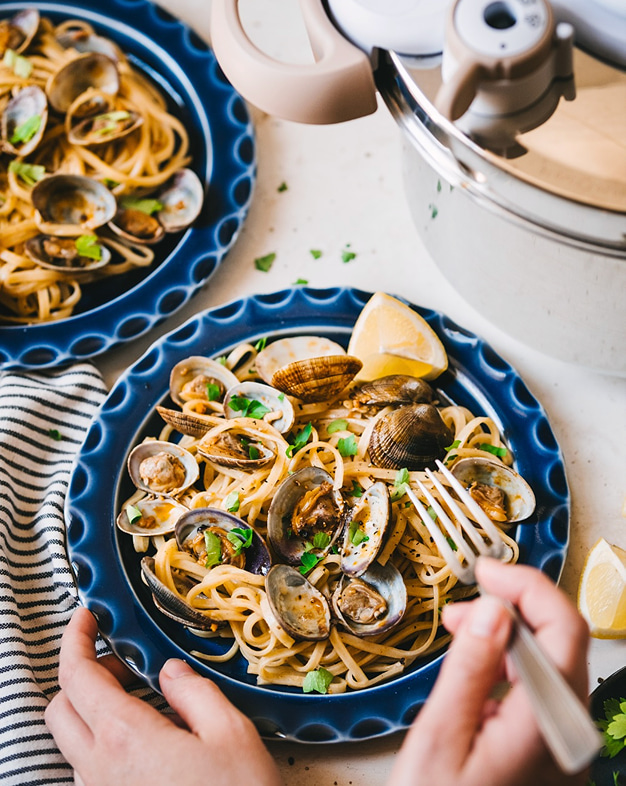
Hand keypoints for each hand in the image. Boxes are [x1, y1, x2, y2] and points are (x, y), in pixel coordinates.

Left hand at [45, 607, 281, 785]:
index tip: (88, 615)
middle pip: (59, 707)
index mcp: (125, 739)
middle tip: (121, 656)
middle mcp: (100, 770)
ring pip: (71, 740)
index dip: (75, 638)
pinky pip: (88, 768)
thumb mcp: (230, 733)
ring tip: (139, 695)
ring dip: (91, 707)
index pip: (76, 676)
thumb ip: (193, 691)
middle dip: (81, 672)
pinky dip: (103, 738)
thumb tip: (168, 671)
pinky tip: (147, 736)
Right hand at [388, 559, 589, 785]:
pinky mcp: (549, 748)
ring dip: (510, 631)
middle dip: (515, 605)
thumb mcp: (441, 737)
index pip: (564, 631)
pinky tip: (476, 662)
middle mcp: (567, 732)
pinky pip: (540, 687)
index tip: (486, 571)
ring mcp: (562, 743)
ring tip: (460, 626)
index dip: (529, 588)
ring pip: (552, 661)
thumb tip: (495, 608)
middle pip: (564, 641)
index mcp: (546, 726)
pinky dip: (510, 661)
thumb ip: (472, 669)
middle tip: (468, 594)